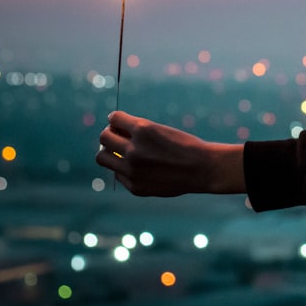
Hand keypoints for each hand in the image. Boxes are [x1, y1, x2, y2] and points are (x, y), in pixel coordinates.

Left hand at [96, 111, 244, 195]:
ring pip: (102, 158)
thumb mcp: (161, 130)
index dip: (116, 120)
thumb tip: (112, 131)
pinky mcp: (135, 186)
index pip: (113, 119)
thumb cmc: (184, 146)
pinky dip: (124, 170)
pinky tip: (140, 169)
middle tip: (118, 137)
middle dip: (110, 135)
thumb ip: (136, 131)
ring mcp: (133, 170)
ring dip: (109, 153)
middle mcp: (134, 150)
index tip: (121, 124)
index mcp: (143, 130)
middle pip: (104, 138)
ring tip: (121, 153)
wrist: (203, 168)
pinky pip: (117, 174)